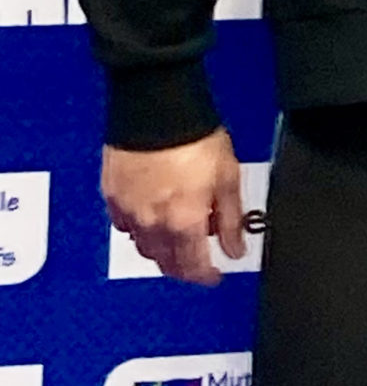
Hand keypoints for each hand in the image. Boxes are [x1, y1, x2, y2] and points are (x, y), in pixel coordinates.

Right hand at [102, 131, 245, 282]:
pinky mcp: (112, 195)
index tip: (214, 276)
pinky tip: (150, 219)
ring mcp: (128, 211)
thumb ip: (232, 219)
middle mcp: (153, 223)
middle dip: (183, 269)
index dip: (205, 277)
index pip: (193, 267)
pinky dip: (138, 229)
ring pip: (143, 247)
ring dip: (161, 251)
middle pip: (165, 263)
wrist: (157, 108)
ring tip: (176, 240)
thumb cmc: (195, 137)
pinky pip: (124, 225)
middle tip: (196, 263)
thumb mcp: (228, 178)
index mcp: (184, 222)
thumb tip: (236, 249)